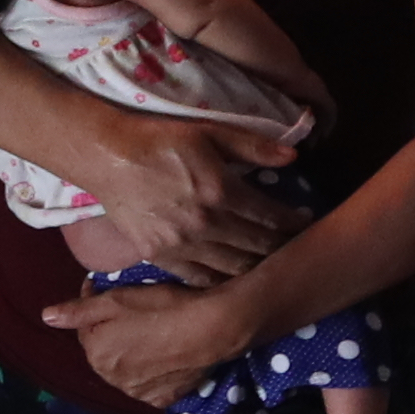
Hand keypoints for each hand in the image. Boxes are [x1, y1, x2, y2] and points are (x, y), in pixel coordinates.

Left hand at [44, 273, 258, 412]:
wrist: (210, 329)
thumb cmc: (160, 307)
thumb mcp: (116, 299)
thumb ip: (78, 310)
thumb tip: (46, 317)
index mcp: (95, 352)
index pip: (87, 329)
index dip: (98, 310)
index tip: (114, 293)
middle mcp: (111, 378)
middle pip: (106, 352)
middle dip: (113, 334)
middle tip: (137, 312)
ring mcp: (138, 392)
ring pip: (127, 370)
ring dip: (132, 354)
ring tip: (152, 333)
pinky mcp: (163, 400)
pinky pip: (150, 385)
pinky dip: (153, 372)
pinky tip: (165, 355)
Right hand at [72, 121, 306, 281]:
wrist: (108, 156)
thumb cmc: (160, 139)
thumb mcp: (210, 132)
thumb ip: (254, 146)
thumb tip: (293, 157)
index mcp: (221, 191)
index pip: (271, 217)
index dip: (294, 223)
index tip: (306, 223)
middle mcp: (205, 224)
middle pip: (257, 247)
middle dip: (281, 248)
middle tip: (295, 246)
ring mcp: (182, 246)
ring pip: (232, 269)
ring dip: (256, 268)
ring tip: (269, 262)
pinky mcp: (160, 257)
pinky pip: (200, 278)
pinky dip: (222, 281)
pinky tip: (234, 278)